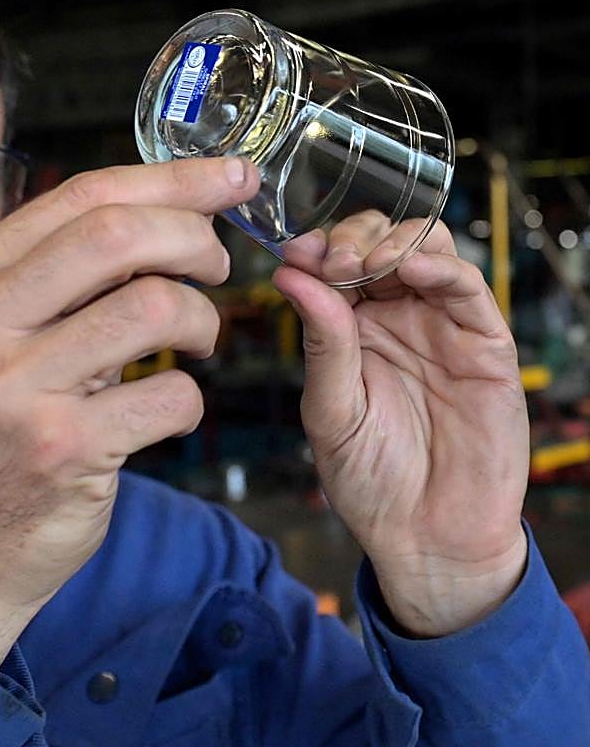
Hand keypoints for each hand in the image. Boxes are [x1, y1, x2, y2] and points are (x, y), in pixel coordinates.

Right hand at [0, 157, 259, 672]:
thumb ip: (61, 274)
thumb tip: (177, 206)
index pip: (81, 198)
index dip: (172, 179)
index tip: (233, 178)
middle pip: (117, 235)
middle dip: (195, 239)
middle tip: (218, 268)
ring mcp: (15, 388)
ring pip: (153, 306)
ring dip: (202, 320)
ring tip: (196, 340)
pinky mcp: (62, 448)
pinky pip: (169, 396)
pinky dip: (188, 399)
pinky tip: (165, 409)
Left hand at [275, 219, 528, 636]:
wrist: (426, 536)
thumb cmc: (371, 479)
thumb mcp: (330, 410)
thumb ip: (322, 342)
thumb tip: (290, 277)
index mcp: (349, 329)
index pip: (334, 264)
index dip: (317, 248)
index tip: (296, 252)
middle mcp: (395, 318)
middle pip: (378, 243)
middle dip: (352, 239)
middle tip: (331, 260)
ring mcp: (439, 326)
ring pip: (424, 251)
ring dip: (392, 243)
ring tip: (365, 263)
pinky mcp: (484, 343)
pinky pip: (467, 289)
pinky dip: (440, 266)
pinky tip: (410, 267)